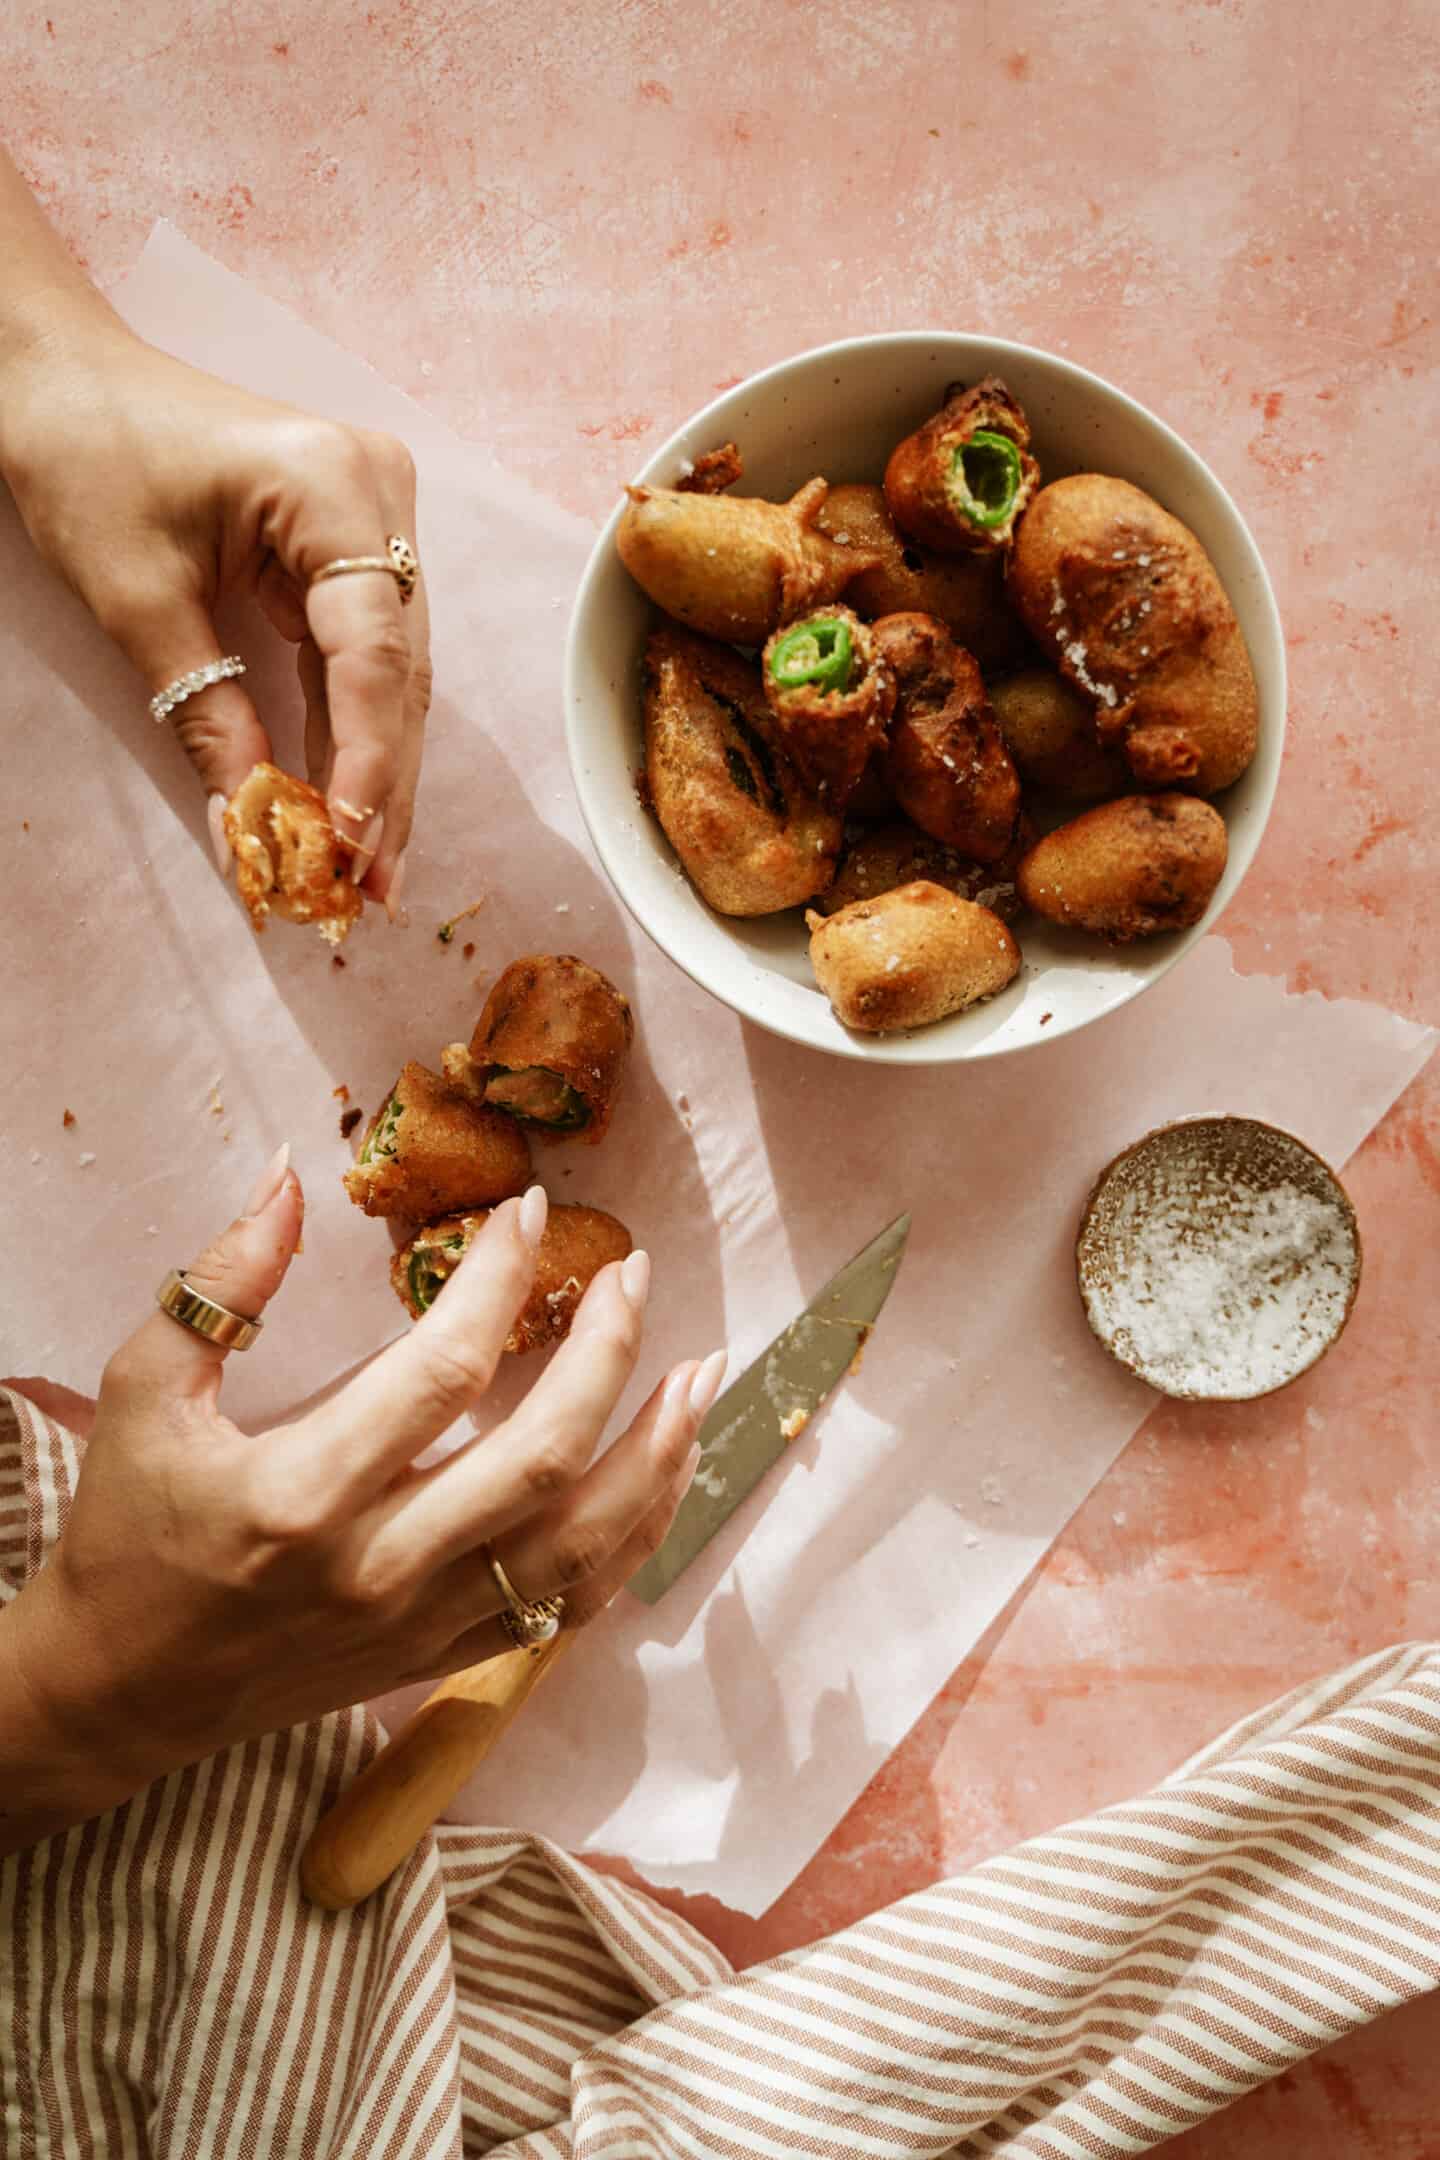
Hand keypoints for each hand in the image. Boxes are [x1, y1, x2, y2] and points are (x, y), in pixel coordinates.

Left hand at [0, 316, 428, 901]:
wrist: (60, 375)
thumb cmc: (85, 456)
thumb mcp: (138, 601)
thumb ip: (207, 717)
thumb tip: (252, 835)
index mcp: (333, 486)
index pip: (371, 651)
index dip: (368, 761)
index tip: (353, 849)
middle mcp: (379, 495)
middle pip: (398, 671)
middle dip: (383, 787)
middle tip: (370, 894)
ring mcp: (374, 516)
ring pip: (391, 673)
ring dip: (376, 773)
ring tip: (365, 873)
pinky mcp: (351, 544)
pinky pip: (362, 655)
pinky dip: (349, 731)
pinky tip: (349, 805)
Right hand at [1, 1160, 722, 1841]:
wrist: (120, 1693)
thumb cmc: (129, 1533)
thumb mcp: (142, 1392)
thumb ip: (219, 1285)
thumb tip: (289, 1178)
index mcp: (302, 1494)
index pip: (440, 1371)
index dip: (501, 1281)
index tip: (530, 1213)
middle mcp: (379, 1567)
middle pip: (541, 1454)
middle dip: (608, 1351)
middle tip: (632, 1274)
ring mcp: (423, 1622)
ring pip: (582, 1541)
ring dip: (656, 1452)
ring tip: (699, 1372)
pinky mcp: (444, 1655)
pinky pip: (571, 1602)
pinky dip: (634, 1535)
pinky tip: (666, 1471)